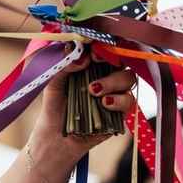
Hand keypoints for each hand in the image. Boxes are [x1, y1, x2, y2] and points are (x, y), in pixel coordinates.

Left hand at [31, 44, 135, 166]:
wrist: (56, 138)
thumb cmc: (55, 105)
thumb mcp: (53, 81)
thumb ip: (64, 64)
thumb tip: (82, 56)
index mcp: (92, 64)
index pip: (105, 47)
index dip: (103, 45)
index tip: (93, 50)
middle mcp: (107, 75)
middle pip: (122, 59)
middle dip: (112, 59)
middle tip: (94, 62)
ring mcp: (116, 93)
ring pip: (129, 78)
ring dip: (113, 81)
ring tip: (93, 91)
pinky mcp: (120, 112)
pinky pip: (129, 101)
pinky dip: (119, 100)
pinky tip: (104, 104)